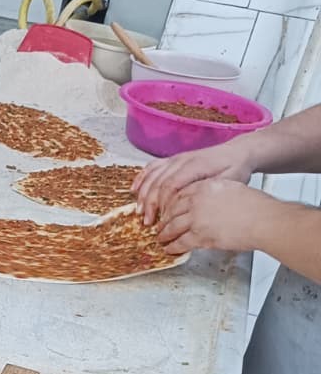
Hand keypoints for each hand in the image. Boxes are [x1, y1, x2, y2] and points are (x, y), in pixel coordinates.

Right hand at [132, 139, 255, 224]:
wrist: (239, 152)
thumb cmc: (237, 168)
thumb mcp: (229, 183)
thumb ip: (208, 192)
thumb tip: (188, 207)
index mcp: (196, 166)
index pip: (170, 185)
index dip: (162, 204)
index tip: (160, 221)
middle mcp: (182, 160)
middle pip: (157, 181)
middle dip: (149, 203)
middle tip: (147, 221)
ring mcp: (176, 159)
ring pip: (152, 175)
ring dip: (143, 193)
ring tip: (140, 210)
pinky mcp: (173, 159)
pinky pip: (152, 167)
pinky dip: (142, 178)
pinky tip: (135, 189)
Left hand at [156, 179, 274, 254]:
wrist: (265, 220)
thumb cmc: (256, 205)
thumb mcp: (231, 187)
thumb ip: (214, 191)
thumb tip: (206, 200)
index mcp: (204, 187)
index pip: (178, 194)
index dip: (169, 204)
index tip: (166, 209)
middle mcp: (196, 201)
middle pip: (172, 210)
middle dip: (164, 220)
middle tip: (159, 225)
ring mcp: (196, 218)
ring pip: (172, 227)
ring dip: (164, 234)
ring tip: (161, 238)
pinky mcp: (200, 235)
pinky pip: (180, 242)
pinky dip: (173, 246)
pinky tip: (170, 248)